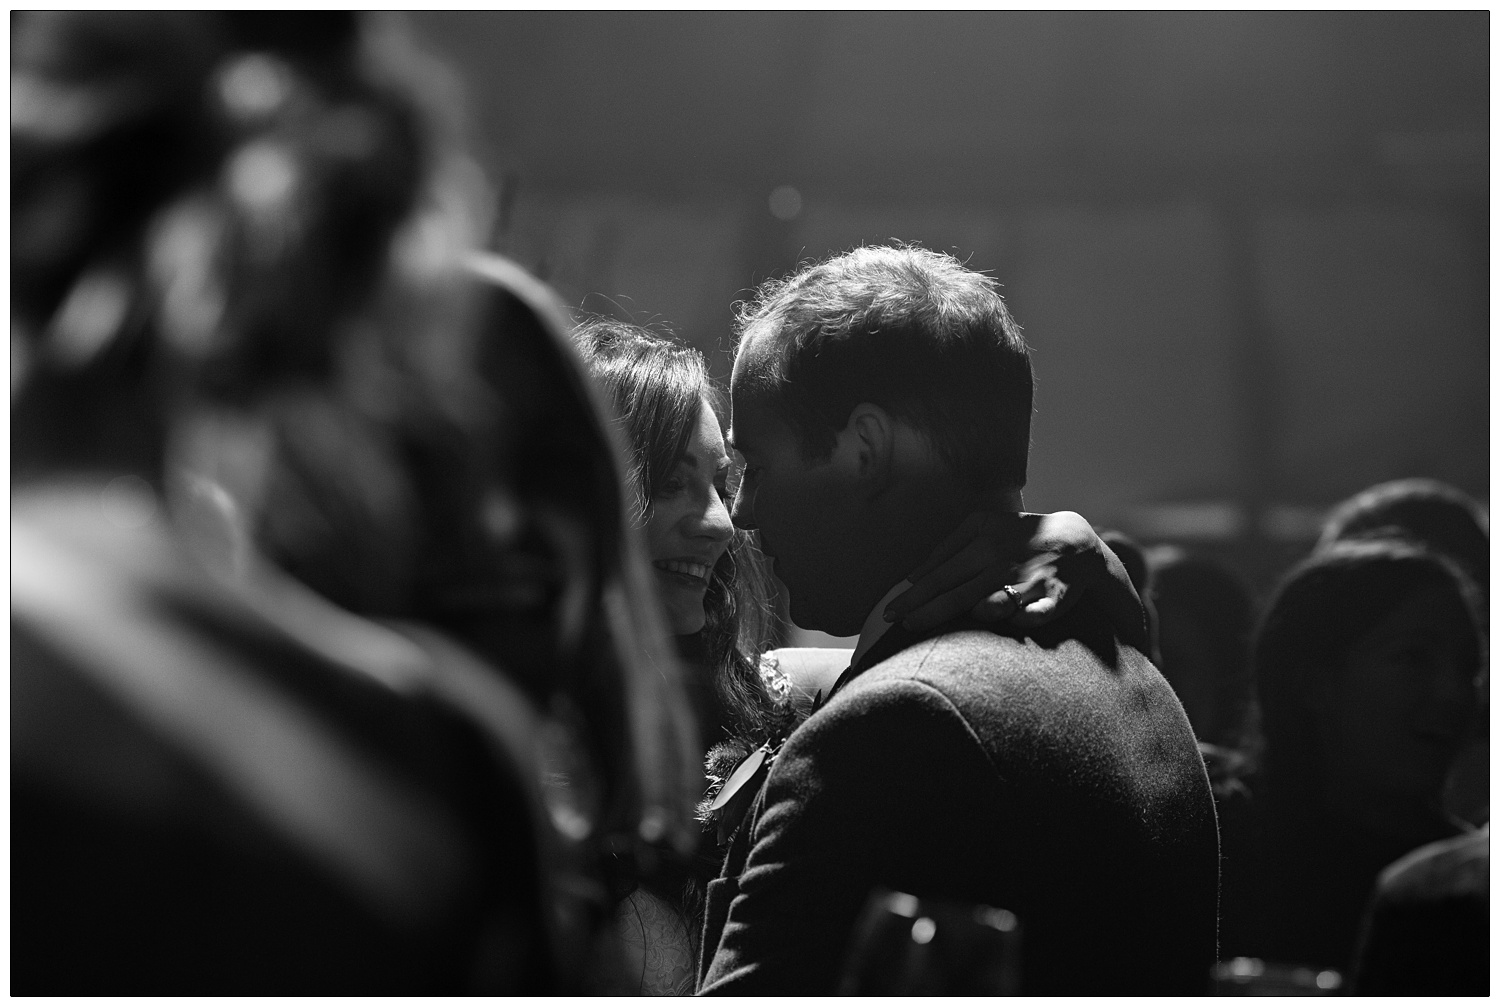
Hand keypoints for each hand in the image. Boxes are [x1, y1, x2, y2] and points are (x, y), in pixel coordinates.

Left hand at [885, 510, 1149, 650]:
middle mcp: (1002, 563)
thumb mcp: (980, 527)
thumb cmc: (1015, 537)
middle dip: (932, 610)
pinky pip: (1043, 610)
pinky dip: (1034, 615)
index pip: (941, 575)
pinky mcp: (1056, 595)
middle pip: (962, 592)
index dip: (915, 595)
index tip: (890, 613)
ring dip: (985, 608)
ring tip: (963, 617)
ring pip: (1002, 598)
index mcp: (982, 544)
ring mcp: (1029, 579)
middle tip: (905, 626)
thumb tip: (911, 577)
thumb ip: (945, 549)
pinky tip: (1021, 620)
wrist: (1073, 539)